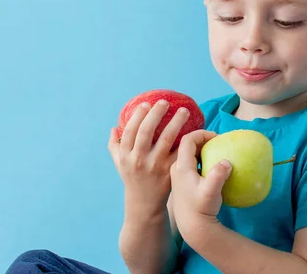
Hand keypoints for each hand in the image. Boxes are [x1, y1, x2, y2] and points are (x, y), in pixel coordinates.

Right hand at [108, 99, 191, 220]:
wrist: (144, 204)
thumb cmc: (132, 179)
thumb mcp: (119, 164)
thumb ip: (114, 146)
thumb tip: (114, 128)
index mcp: (126, 155)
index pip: (130, 130)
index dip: (138, 116)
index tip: (146, 104)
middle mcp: (139, 159)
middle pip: (147, 131)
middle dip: (156, 113)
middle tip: (165, 102)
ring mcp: (155, 165)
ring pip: (167, 138)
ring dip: (176, 122)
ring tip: (184, 111)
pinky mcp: (170, 171)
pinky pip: (179, 151)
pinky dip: (186, 140)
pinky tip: (193, 130)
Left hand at [170, 129, 231, 232]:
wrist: (191, 227)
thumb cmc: (201, 209)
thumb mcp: (211, 192)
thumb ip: (218, 175)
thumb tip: (226, 162)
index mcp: (181, 166)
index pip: (188, 140)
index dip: (202, 133)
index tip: (216, 137)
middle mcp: (176, 168)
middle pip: (186, 145)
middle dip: (202, 140)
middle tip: (217, 143)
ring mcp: (178, 175)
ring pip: (187, 154)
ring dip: (201, 149)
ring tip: (214, 152)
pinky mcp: (182, 182)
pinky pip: (190, 163)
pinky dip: (199, 159)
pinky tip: (209, 166)